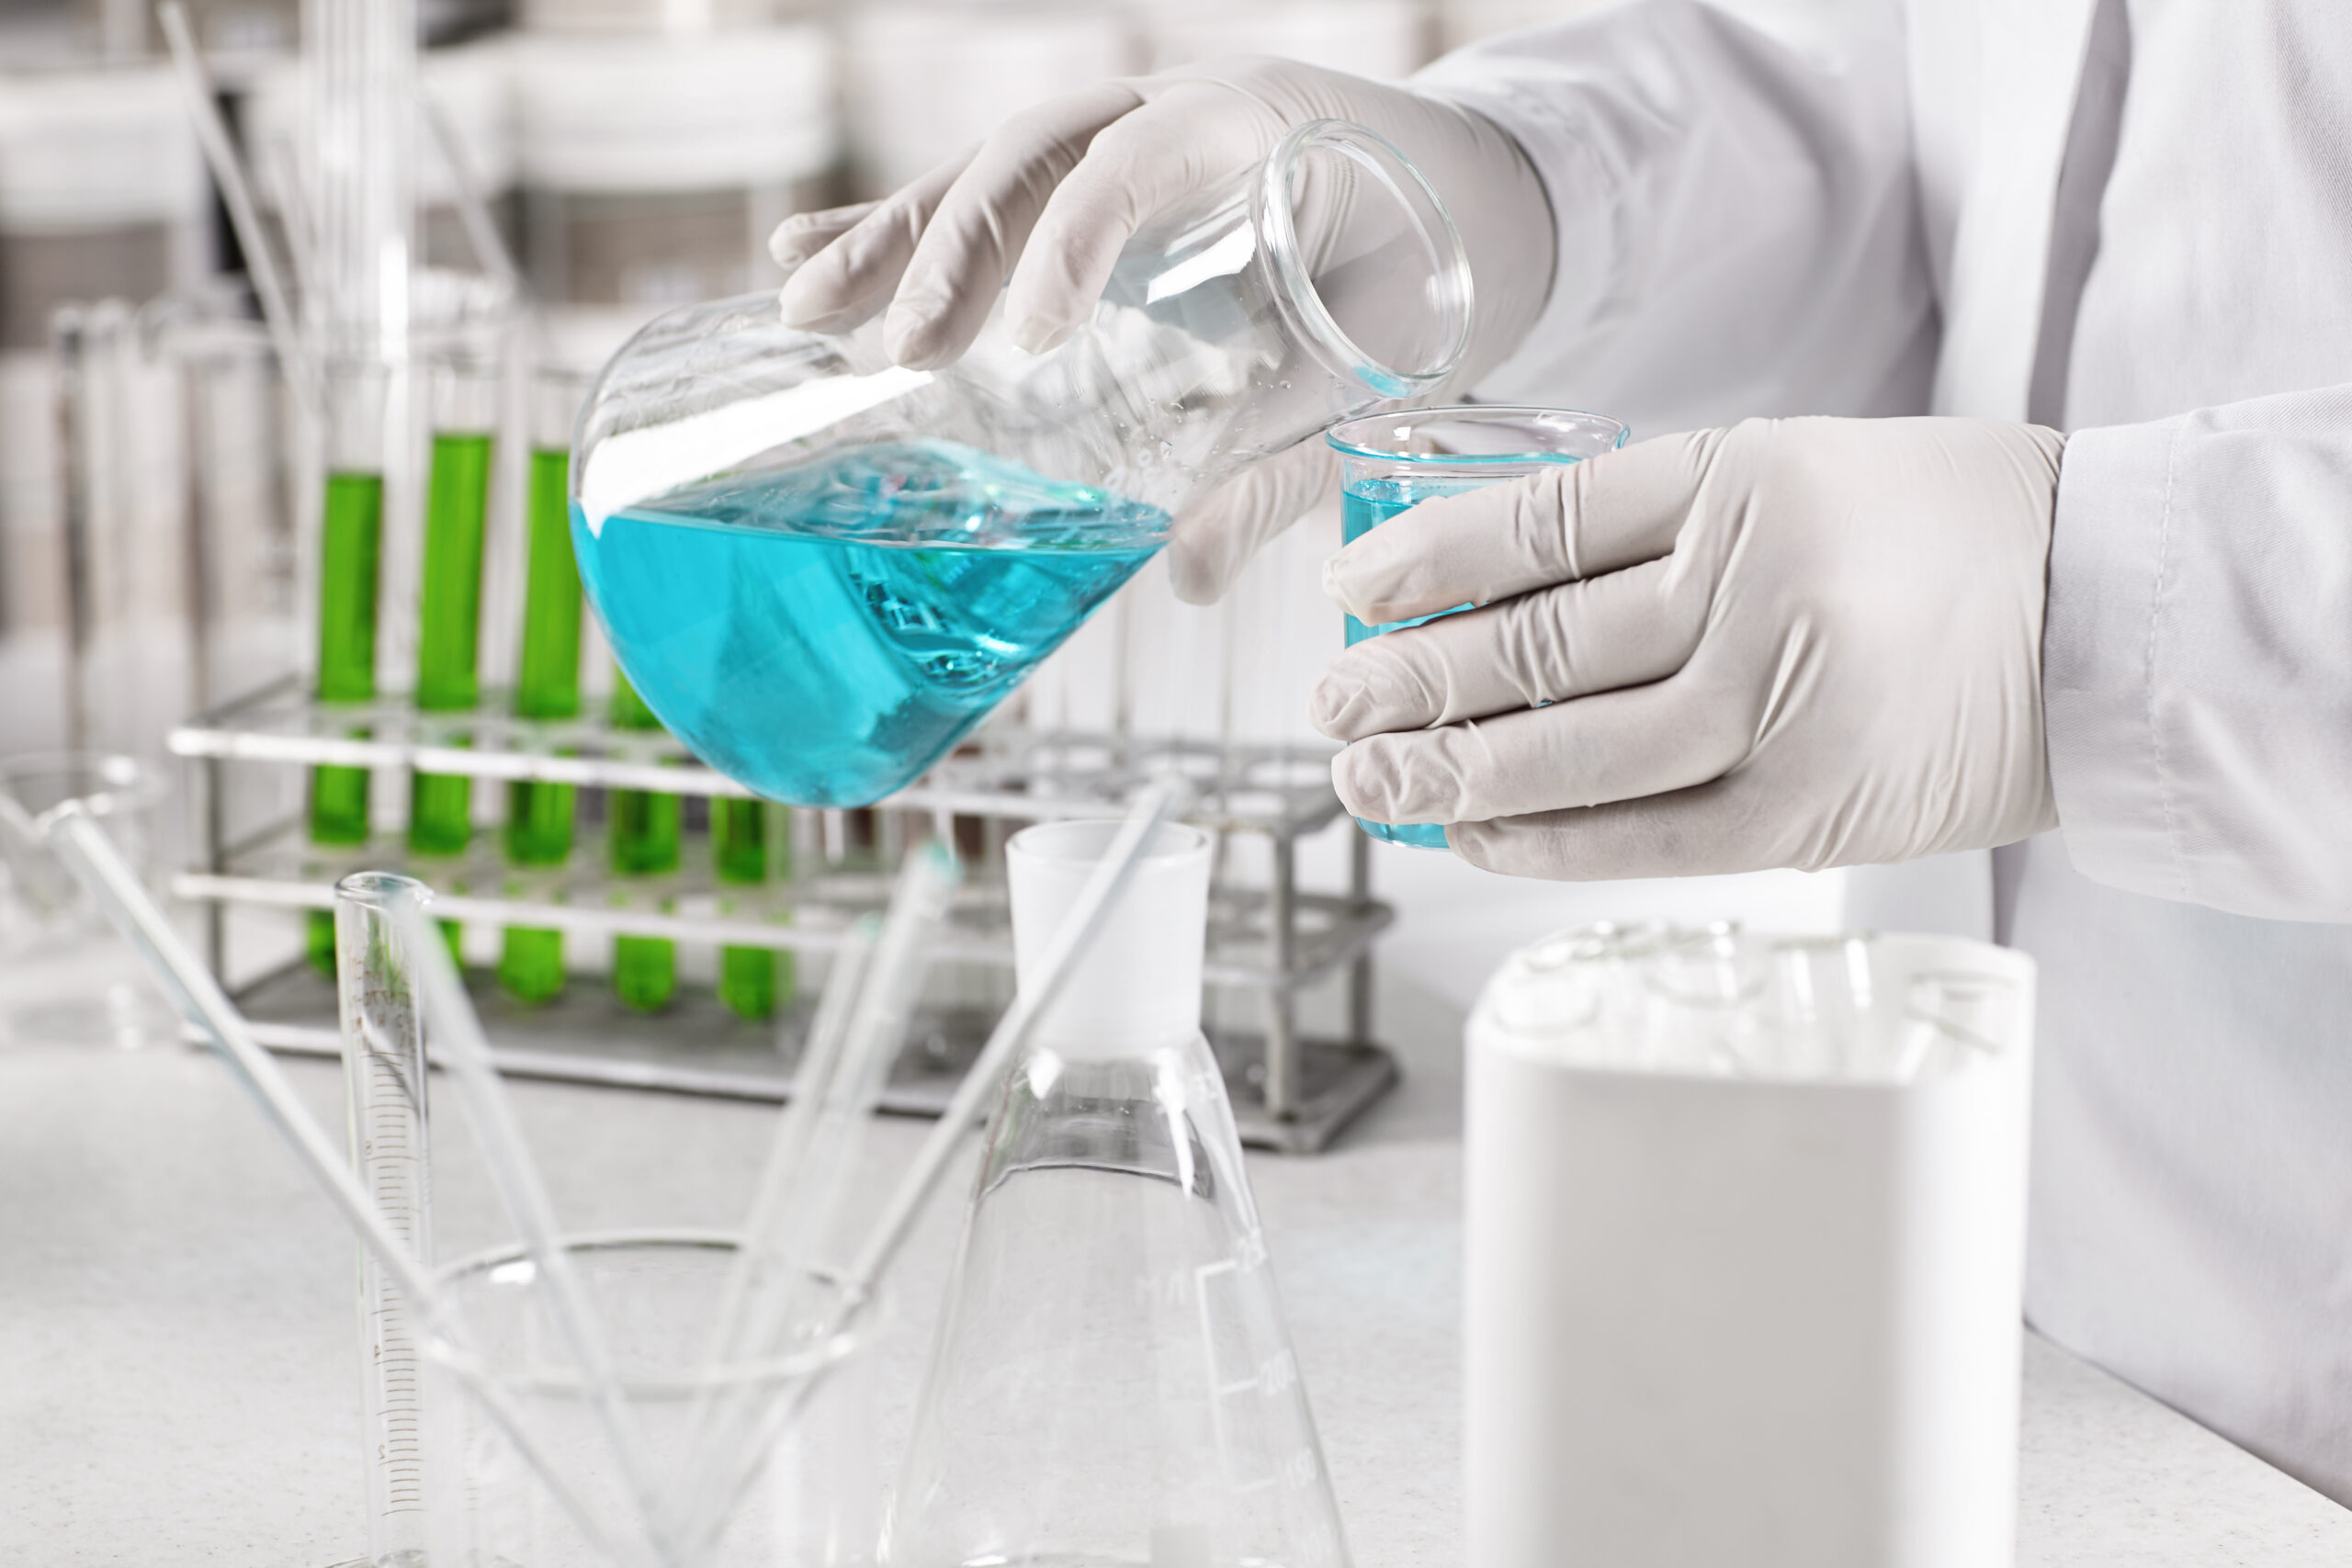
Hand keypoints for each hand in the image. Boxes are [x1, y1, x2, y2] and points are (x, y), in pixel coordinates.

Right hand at [770, 57, 1552, 602]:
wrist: (1459, 200)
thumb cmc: (1419, 276)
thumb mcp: (1364, 372)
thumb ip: (1280, 466)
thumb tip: (1191, 576)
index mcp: (1250, 129)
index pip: (1132, 165)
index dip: (1072, 246)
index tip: (1029, 343)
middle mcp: (1165, 110)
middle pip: (1028, 156)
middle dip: (948, 249)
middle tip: (897, 351)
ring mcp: (1115, 136)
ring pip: (983, 170)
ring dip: (892, 238)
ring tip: (804, 308)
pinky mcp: (1082, 179)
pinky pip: (978, 196)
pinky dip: (893, 225)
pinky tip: (805, 262)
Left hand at [1311, 416, 2066, 877]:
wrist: (2102, 619)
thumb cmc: (1936, 536)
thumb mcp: (1797, 469)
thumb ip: (1654, 522)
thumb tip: (1482, 590)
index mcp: (1746, 477)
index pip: (1540, 522)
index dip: (1426, 562)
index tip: (1351, 592)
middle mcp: (1755, 587)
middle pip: (1536, 644)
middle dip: (1410, 683)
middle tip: (1329, 705)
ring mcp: (1781, 707)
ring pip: (1571, 750)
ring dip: (1450, 773)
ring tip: (1368, 778)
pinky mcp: (1807, 812)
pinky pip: (1639, 838)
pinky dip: (1541, 841)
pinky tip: (1469, 836)